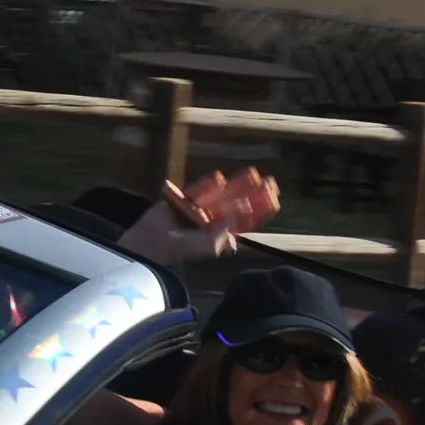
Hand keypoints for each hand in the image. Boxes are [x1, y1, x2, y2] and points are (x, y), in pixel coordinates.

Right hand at [122, 168, 280, 264]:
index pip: (244, 219)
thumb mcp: (208, 244)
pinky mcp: (181, 201)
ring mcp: (196, 210)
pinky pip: (196, 190)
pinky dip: (206, 185)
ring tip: (252, 173)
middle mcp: (210, 221)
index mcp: (219, 234)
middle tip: (270, 181)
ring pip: (221, 194)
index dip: (259, 207)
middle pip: (236, 203)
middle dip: (253, 192)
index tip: (274, 196)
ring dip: (237, 185)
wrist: (149, 247)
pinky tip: (219, 179)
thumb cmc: (179, 250)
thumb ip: (225, 228)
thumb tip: (243, 208)